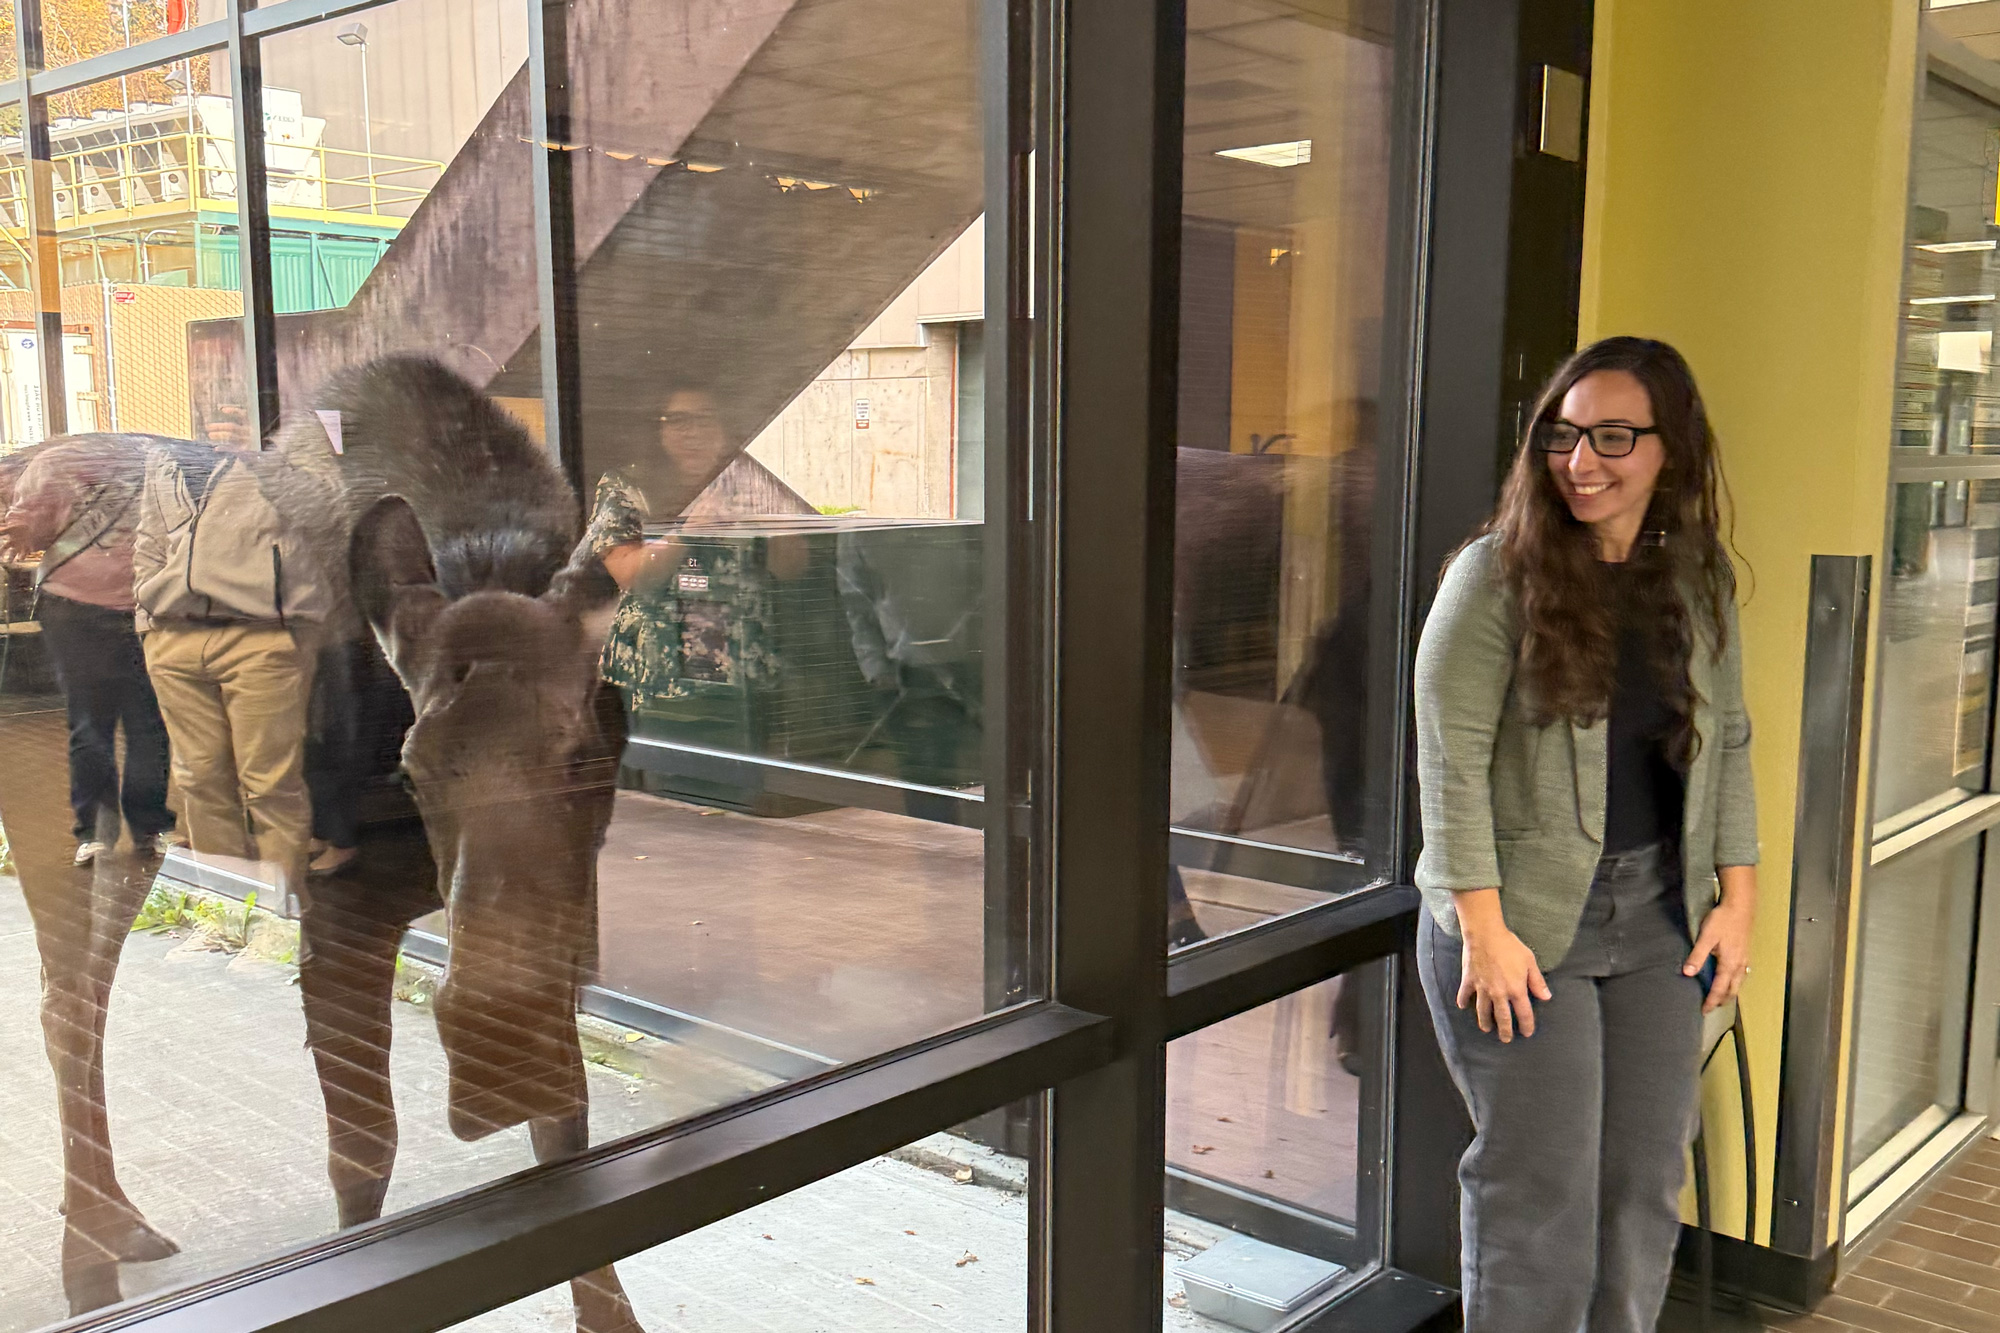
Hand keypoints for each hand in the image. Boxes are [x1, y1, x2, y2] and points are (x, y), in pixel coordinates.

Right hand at [1455, 918, 1551, 1042]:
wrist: (1485, 934)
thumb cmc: (1510, 946)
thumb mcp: (1529, 961)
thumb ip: (1537, 981)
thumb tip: (1546, 997)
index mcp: (1516, 990)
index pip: (1523, 1014)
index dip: (1526, 1025)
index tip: (1527, 1033)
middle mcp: (1499, 994)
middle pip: (1502, 1018)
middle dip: (1505, 1031)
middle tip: (1505, 1039)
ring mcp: (1482, 988)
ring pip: (1483, 1011)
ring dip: (1485, 1022)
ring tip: (1486, 1028)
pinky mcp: (1469, 981)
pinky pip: (1464, 995)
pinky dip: (1463, 1002)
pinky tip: (1462, 1006)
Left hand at [1685, 898, 1753, 1013]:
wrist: (1740, 905)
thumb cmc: (1723, 920)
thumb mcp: (1706, 937)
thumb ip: (1697, 956)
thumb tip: (1687, 973)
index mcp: (1729, 964)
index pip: (1719, 989)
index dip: (1711, 1001)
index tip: (1704, 1010)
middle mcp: (1740, 964)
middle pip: (1732, 990)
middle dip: (1722, 1000)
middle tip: (1712, 1007)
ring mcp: (1744, 958)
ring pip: (1739, 982)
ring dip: (1730, 992)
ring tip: (1721, 997)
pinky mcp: (1745, 952)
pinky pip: (1742, 973)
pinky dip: (1735, 981)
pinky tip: (1730, 978)